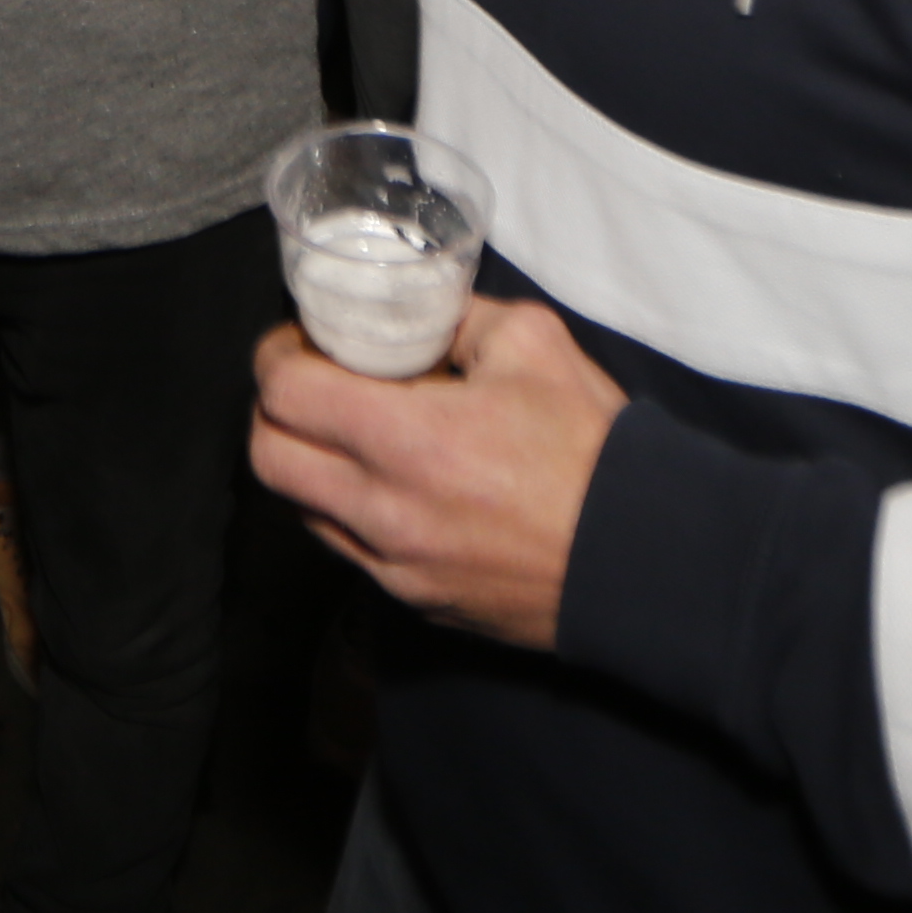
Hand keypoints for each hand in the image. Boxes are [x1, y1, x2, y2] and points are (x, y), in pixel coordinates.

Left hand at [246, 298, 627, 651]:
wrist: (642, 556)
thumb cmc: (592, 449)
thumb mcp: (532, 343)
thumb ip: (457, 317)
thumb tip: (417, 314)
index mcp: (407, 439)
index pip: (284, 394)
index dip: (277, 355)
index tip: (300, 341)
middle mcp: (384, 510)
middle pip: (268, 457)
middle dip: (274, 410)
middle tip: (310, 383)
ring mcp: (395, 564)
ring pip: (300, 509)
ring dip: (308, 463)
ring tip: (350, 433)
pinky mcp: (415, 598)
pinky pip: (348, 549)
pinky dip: (348, 510)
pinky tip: (390, 484)